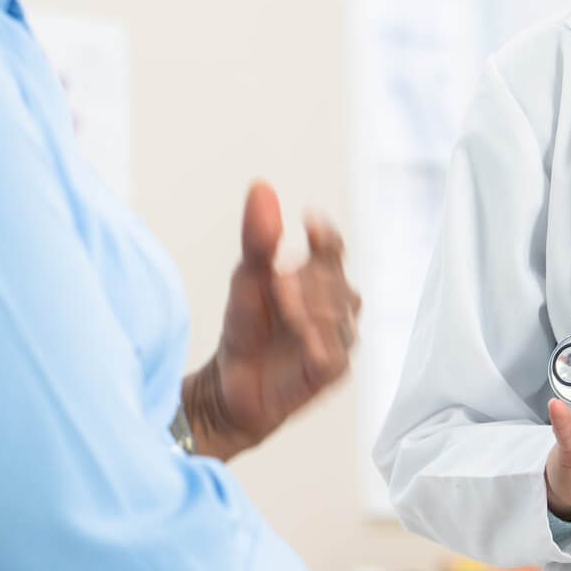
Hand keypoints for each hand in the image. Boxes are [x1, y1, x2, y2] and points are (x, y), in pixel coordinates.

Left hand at [187, 182, 361, 461]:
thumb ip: (259, 236)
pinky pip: (333, 353)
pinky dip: (314, 339)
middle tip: (278, 275)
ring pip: (341, 315)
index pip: (335, 250)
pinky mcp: (331, 372)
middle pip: (339, 281)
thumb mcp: (247, 276)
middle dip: (312, 276)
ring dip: (312, 304)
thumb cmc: (245, 327)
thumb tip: (261, 186)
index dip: (327, 236)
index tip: (309, 222)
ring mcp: (337, 340)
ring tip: (282, 298)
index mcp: (319, 280)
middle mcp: (335, 308)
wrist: (229, 384)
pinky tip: (295, 332)